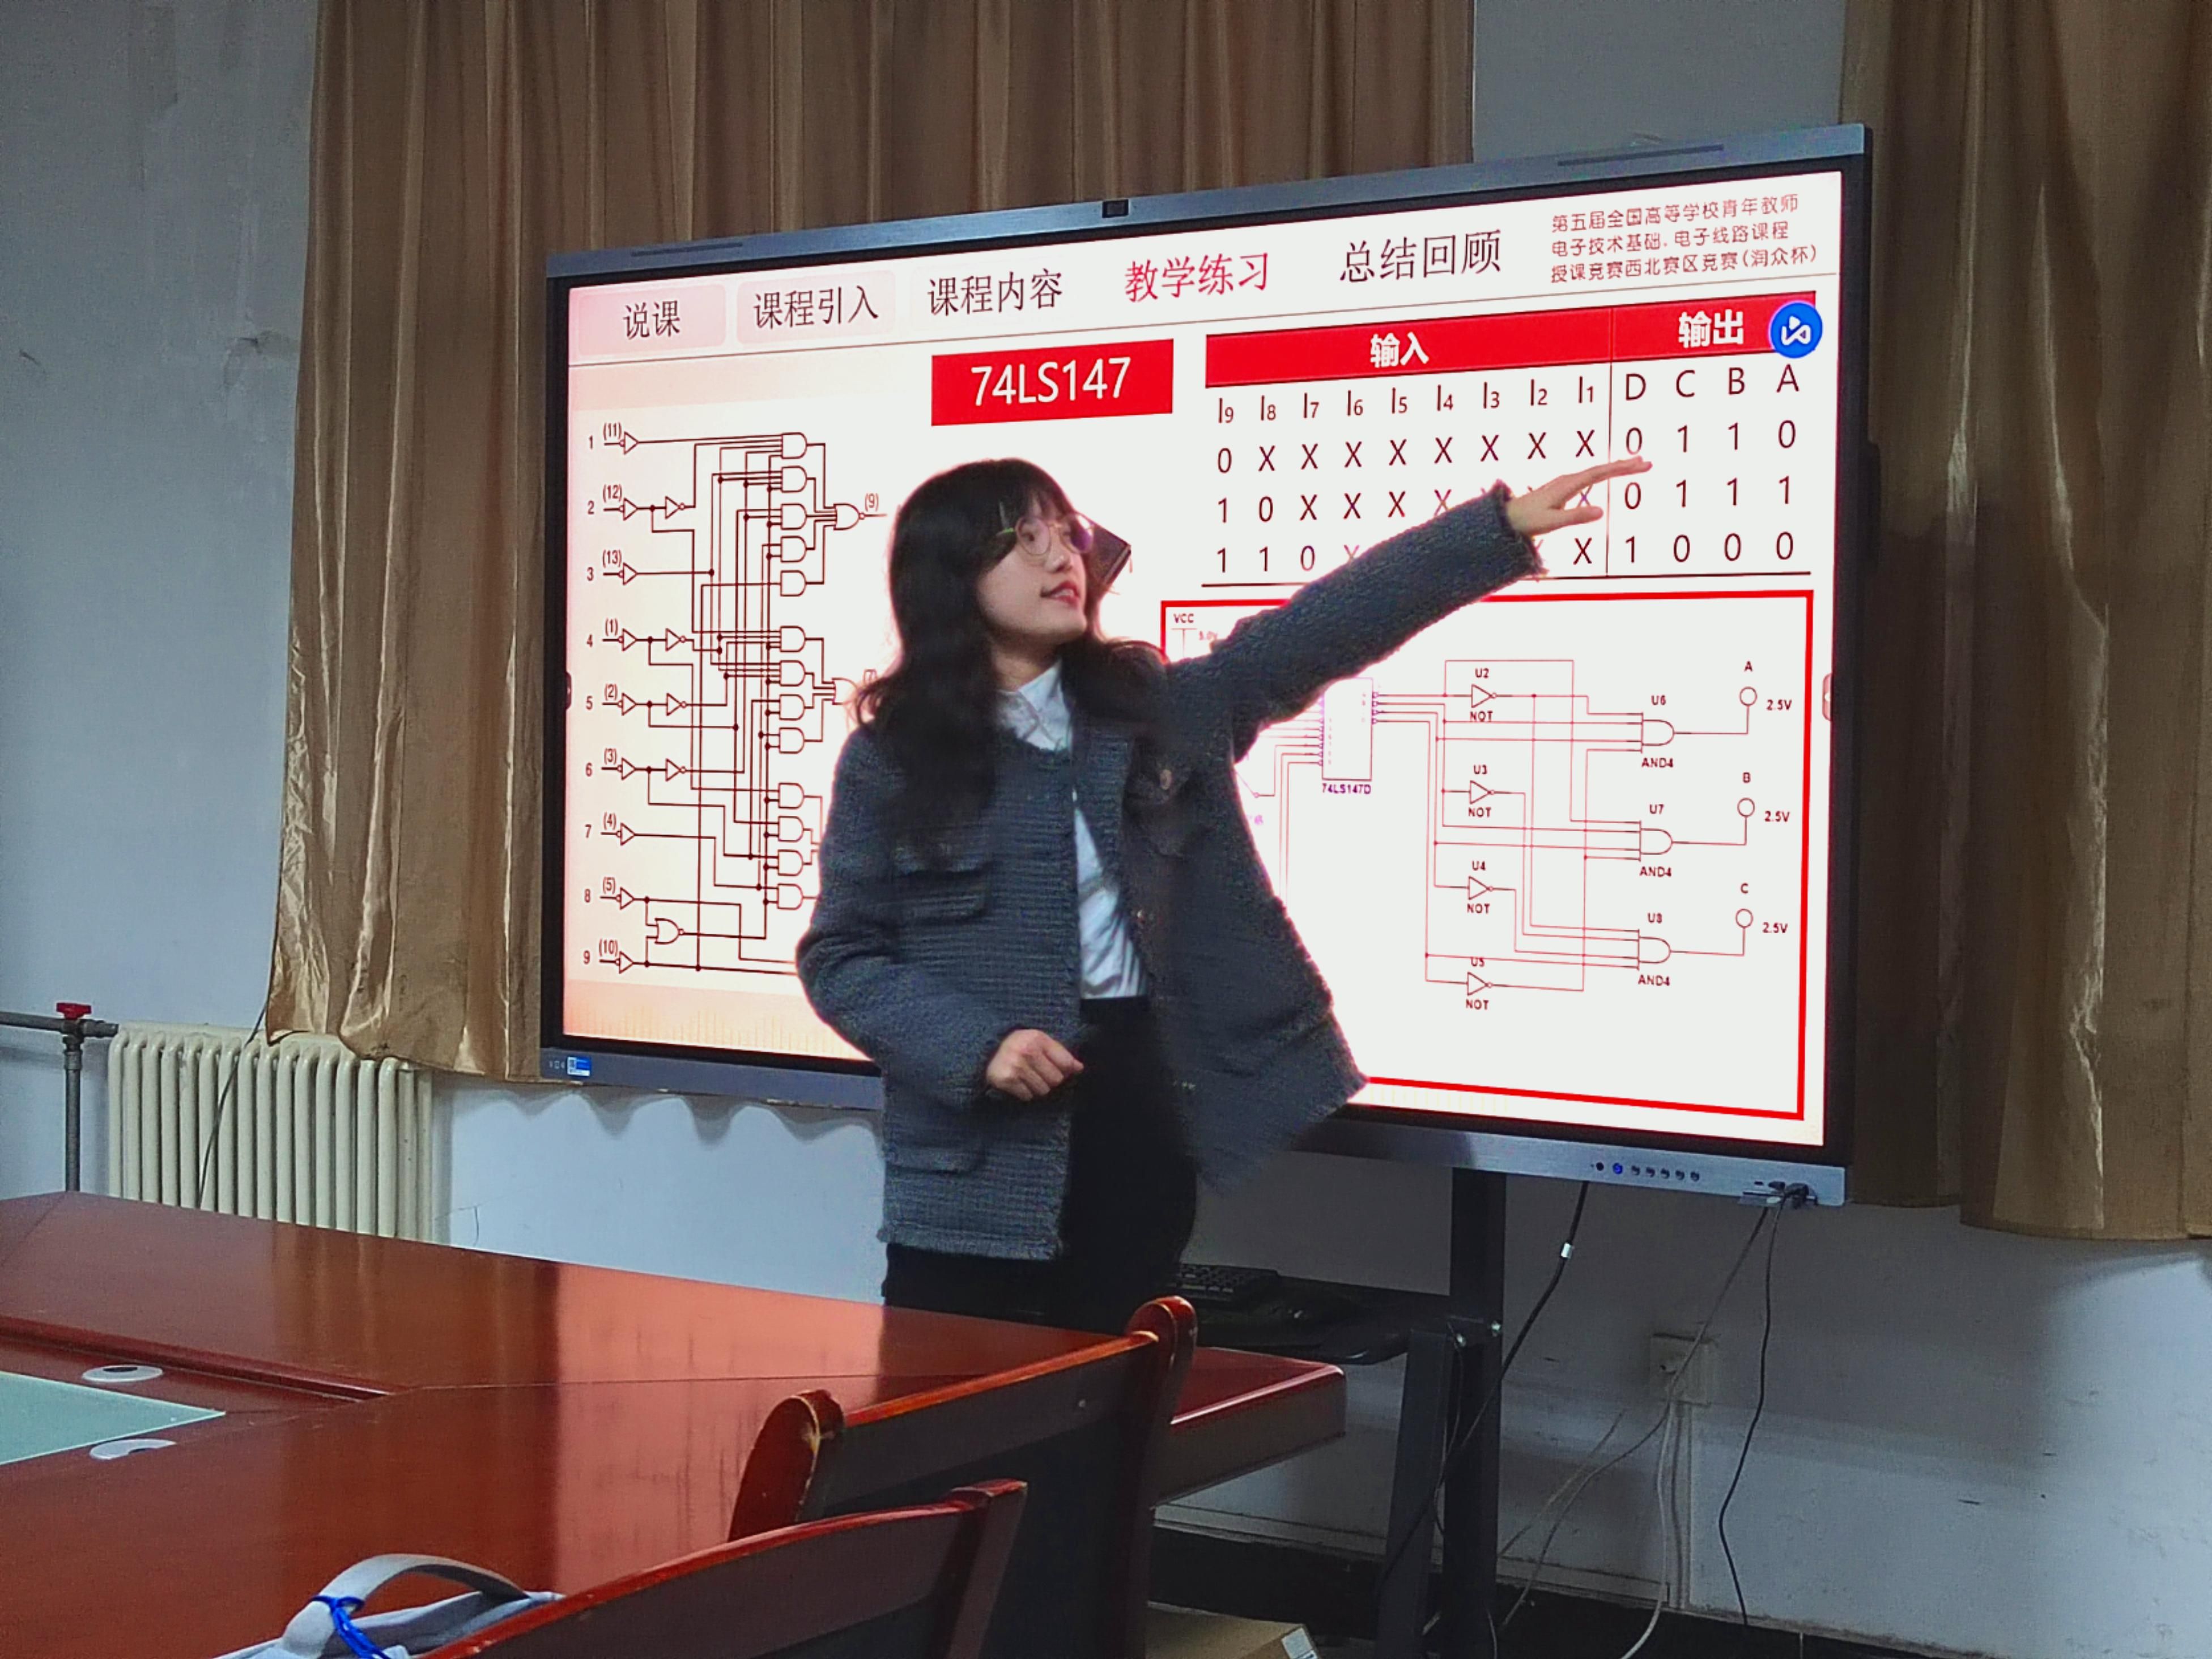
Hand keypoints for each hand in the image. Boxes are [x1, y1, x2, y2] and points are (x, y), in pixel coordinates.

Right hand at [985, 1028, 1083, 1100]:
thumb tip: (1079, 1068)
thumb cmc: (1018, 1045)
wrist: (985, 1049)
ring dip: (1037, 1087)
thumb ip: (1060, 1053)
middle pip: (1056, 1080)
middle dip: (1050, 1079)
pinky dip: (1025, 1092)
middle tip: (1038, 1072)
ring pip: (1043, 1090)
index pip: (1065, 1063)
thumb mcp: (1039, 1041)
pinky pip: (1027, 1096)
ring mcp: (1016, 1066)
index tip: (1057, 1068)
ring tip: (1027, 1076)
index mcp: (1038, 1038)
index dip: (1064, 1069)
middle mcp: (1027, 1051)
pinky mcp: (1006, 1080)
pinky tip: (1018, 1082)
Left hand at [1504, 456, 1651, 540]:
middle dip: (1624, 465)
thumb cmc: (1527, 521)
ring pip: (1595, 470)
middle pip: (1601, 468)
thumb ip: (1576, 517)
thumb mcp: (1552, 522)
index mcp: (1567, 485)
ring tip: (1635, 464)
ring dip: (1616, 467)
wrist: (1506, 519)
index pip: (1600, 473)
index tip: (1641, 465)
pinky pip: (1589, 476)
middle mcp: (1567, 479)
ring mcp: (1565, 482)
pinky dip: (1604, 473)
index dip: (1621, 468)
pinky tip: (1609, 473)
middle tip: (1646, 463)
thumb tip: (1602, 512)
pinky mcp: (1563, 487)